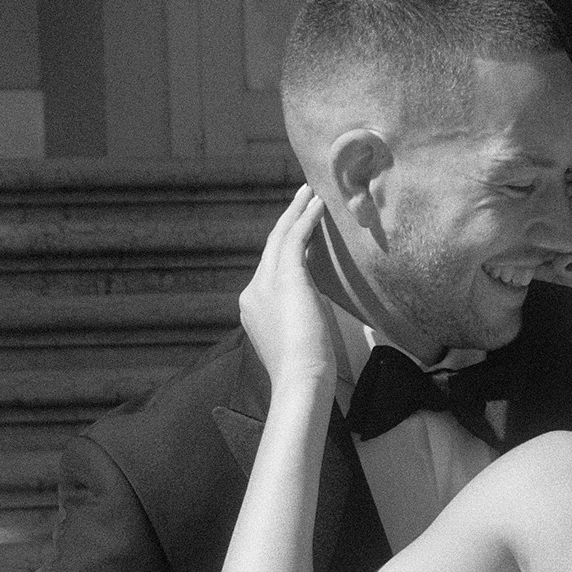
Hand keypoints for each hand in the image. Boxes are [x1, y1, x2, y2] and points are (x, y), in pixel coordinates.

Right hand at [237, 184, 337, 396]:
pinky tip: (318, 205)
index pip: (269, 271)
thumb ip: (298, 315)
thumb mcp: (297, 337)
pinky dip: (306, 219)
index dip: (286, 250)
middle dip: (287, 222)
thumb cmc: (306, 370)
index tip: (302, 235)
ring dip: (296, 212)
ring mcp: (265, 284)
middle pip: (271, 249)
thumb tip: (311, 303)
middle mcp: (253, 292)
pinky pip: (295, 238)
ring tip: (309, 192)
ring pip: (280, 238)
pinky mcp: (285, 277)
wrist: (299, 379)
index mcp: (253, 308)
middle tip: (300, 198)